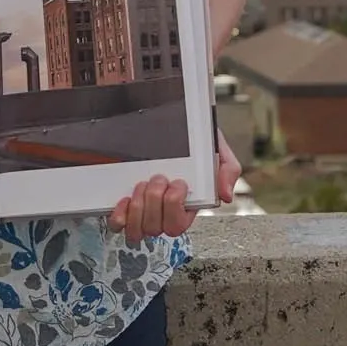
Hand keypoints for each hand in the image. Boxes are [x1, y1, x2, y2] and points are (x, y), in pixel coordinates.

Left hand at [109, 129, 239, 246]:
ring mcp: (142, 209)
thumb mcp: (215, 148)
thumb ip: (227, 170)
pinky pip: (119, 224)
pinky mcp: (124, 202)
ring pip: (138, 229)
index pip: (178, 225)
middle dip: (156, 202)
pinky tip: (125, 198)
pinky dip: (120, 215)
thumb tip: (225, 195)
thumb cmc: (191, 138)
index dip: (174, 207)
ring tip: (143, 183)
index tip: (178, 182)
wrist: (162, 115)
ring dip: (139, 207)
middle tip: (158, 178)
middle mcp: (163, 211)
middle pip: (157, 228)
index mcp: (186, 204)